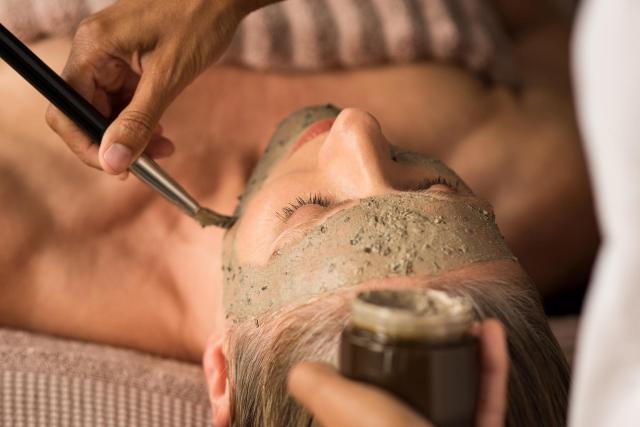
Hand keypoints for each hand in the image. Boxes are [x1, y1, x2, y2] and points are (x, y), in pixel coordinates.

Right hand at [45, 0, 268, 174]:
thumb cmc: (198, 22)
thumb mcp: (168, 77)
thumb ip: (138, 121)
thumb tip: (113, 161)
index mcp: (93, 48)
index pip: (67, 110)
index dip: (87, 145)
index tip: (118, 168)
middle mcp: (93, 50)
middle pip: (85, 112)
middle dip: (115, 142)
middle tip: (149, 162)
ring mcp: (109, 54)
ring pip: (106, 108)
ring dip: (130, 133)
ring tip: (163, 147)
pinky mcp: (126, 58)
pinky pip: (122, 97)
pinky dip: (139, 117)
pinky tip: (160, 128)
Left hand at [288, 319, 508, 426]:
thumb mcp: (340, 405)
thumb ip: (316, 386)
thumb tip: (301, 369)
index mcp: (371, 424)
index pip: (376, 390)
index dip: (386, 357)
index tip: (398, 327)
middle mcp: (407, 426)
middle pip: (425, 384)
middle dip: (436, 348)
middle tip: (441, 323)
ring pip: (462, 387)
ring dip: (470, 349)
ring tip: (471, 321)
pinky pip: (490, 398)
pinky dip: (492, 366)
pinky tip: (492, 335)